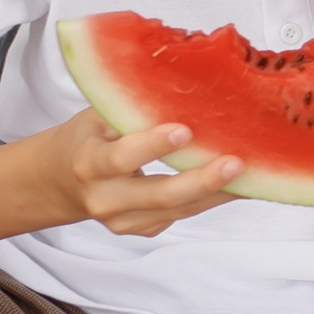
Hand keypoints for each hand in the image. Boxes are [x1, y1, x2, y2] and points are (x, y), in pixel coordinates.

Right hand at [42, 108, 238, 236]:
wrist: (60, 182)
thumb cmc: (87, 138)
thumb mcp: (97, 116)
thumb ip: (130, 107)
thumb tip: (183, 83)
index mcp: (90, 163)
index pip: (122, 158)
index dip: (153, 146)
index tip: (185, 130)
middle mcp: (106, 199)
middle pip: (159, 195)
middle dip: (201, 181)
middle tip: (235, 163)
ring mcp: (124, 221)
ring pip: (178, 209)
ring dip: (218, 193)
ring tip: (252, 174)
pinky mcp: (142, 229)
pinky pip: (182, 215)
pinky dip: (210, 199)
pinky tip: (236, 183)